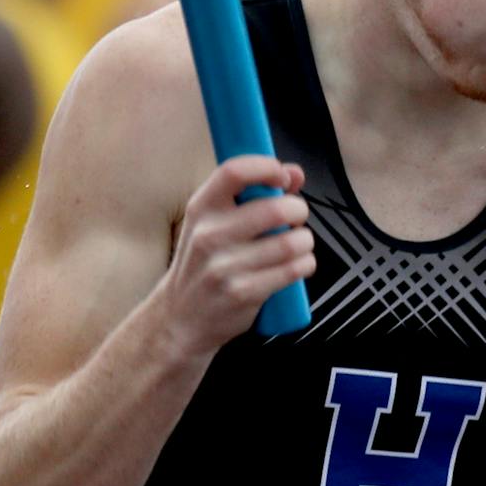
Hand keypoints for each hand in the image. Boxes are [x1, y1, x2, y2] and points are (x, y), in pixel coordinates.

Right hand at [158, 156, 315, 355]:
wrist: (180, 318)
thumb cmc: (202, 265)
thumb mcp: (212, 224)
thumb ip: (251, 194)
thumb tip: (294, 173)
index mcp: (200, 209)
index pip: (234, 172)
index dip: (267, 167)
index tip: (282, 176)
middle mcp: (209, 235)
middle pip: (274, 209)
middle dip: (298, 209)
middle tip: (295, 216)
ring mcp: (225, 266)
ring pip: (292, 242)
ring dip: (305, 240)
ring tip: (297, 244)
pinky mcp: (244, 293)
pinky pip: (293, 269)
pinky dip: (305, 264)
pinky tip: (296, 264)